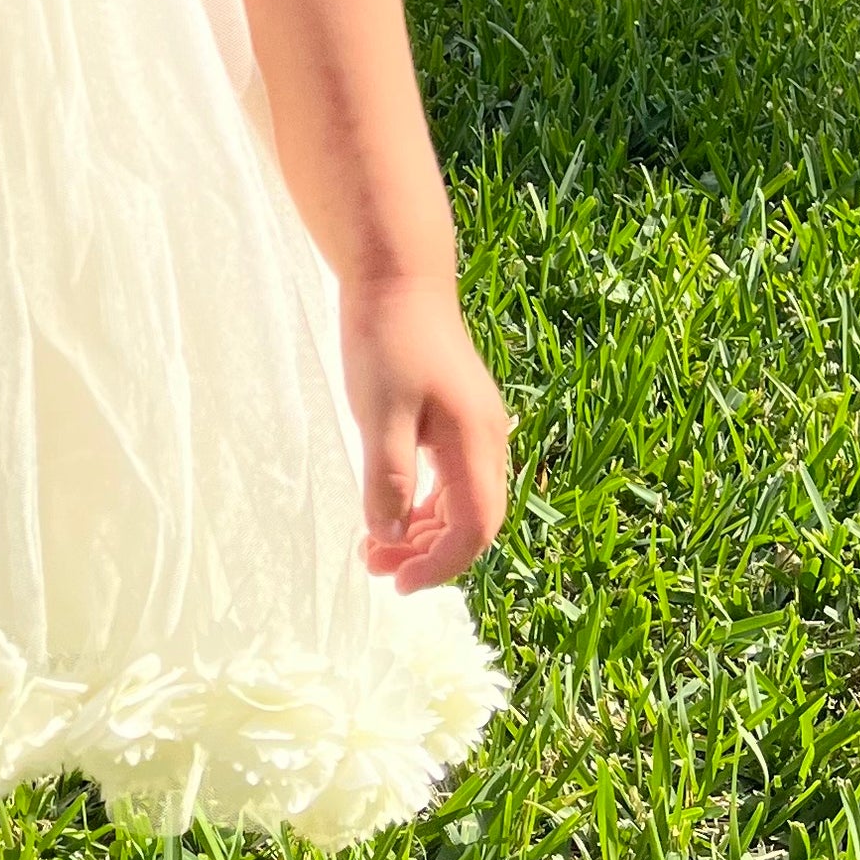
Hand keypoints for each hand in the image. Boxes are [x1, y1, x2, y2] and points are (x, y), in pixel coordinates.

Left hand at [340, 276, 508, 595]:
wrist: (398, 275)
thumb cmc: (385, 338)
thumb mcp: (377, 412)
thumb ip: (387, 477)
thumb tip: (388, 535)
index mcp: (474, 442)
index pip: (474, 529)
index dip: (439, 566)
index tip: (396, 584)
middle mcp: (487, 440)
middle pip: (472, 522)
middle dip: (426, 555)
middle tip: (372, 566)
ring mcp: (476, 428)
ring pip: (460, 503)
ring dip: (421, 532)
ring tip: (372, 547)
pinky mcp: (458, 418)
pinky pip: (450, 480)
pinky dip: (422, 504)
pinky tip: (388, 509)